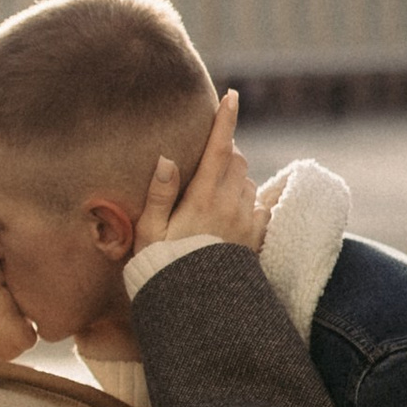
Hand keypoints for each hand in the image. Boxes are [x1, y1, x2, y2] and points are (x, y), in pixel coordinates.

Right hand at [130, 90, 265, 257]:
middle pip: (237, 160)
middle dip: (224, 153)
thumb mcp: (148, 233)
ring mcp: (247, 221)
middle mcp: (231, 206)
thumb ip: (159, 194)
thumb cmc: (161, 268)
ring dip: (234, 179)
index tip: (231, 96)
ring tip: (210, 199)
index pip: (219, 150)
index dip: (225, 120)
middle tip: (203, 167)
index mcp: (203, 199)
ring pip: (248, 181)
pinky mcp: (257, 237)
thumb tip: (167, 158)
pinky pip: (259, 206)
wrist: (194, 309)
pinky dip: (247, 201)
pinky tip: (229, 215)